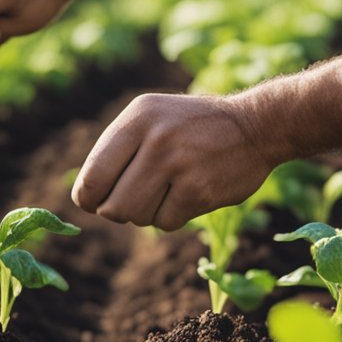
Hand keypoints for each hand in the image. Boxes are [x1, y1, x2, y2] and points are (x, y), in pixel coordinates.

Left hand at [71, 93, 276, 230]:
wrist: (256, 126)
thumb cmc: (191, 127)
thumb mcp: (150, 118)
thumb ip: (116, 150)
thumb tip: (85, 197)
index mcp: (136, 119)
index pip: (91, 177)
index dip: (88, 198)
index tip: (96, 200)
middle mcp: (155, 139)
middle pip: (111, 207)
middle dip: (118, 210)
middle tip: (135, 198)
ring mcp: (178, 165)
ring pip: (136, 218)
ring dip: (146, 213)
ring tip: (164, 190)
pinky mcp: (199, 191)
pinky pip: (166, 223)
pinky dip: (172, 216)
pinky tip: (186, 193)